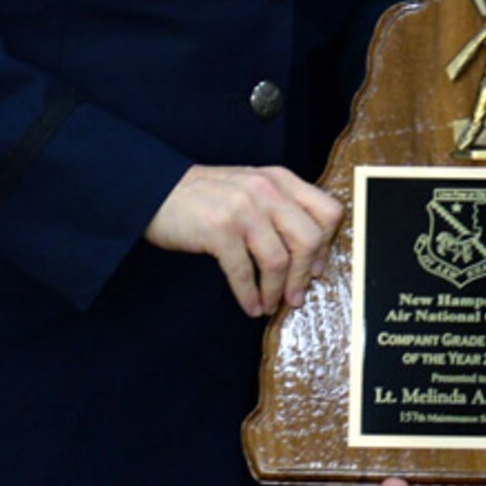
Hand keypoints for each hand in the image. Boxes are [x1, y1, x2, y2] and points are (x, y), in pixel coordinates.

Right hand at [144, 164, 342, 317]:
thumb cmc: (207, 196)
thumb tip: (311, 256)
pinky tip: (250, 306)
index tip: (315, 268)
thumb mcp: (252, 189)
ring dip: (276, 292)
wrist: (157, 190)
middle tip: (296, 297)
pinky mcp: (219, 229)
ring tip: (269, 305)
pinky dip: (250, 296)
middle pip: (309, 239)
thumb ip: (281, 209)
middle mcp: (267, 190)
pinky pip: (244, 273)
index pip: (328, 211)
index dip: (327, 245)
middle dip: (304, 275)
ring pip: (279, 261)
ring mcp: (243, 208)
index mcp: (281, 179)